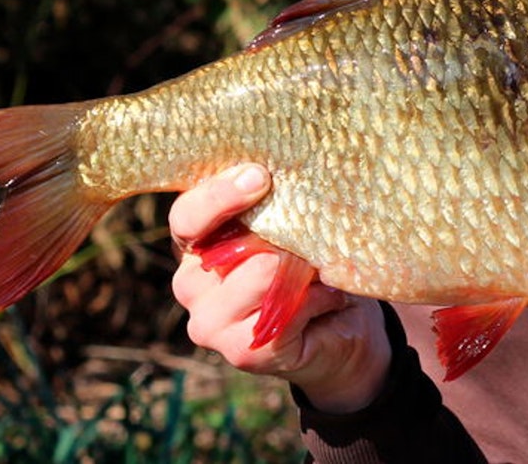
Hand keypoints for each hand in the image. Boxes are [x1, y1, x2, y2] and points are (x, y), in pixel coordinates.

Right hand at [170, 164, 391, 412]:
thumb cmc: (306, 262)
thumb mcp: (284, 224)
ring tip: (320, 270)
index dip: (219, 195)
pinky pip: (285, 311)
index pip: (187, 216)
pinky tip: (327, 298)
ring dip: (304, 268)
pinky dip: (318, 298)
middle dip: (282, 236)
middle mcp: (189, 285)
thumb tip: (276, 180)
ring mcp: (211, 324)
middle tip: (312, 238)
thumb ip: (269, 206)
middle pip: (232, 248)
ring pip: (261, 276)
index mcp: (193, 244)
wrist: (339, 327)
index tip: (259, 176)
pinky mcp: (242, 352)